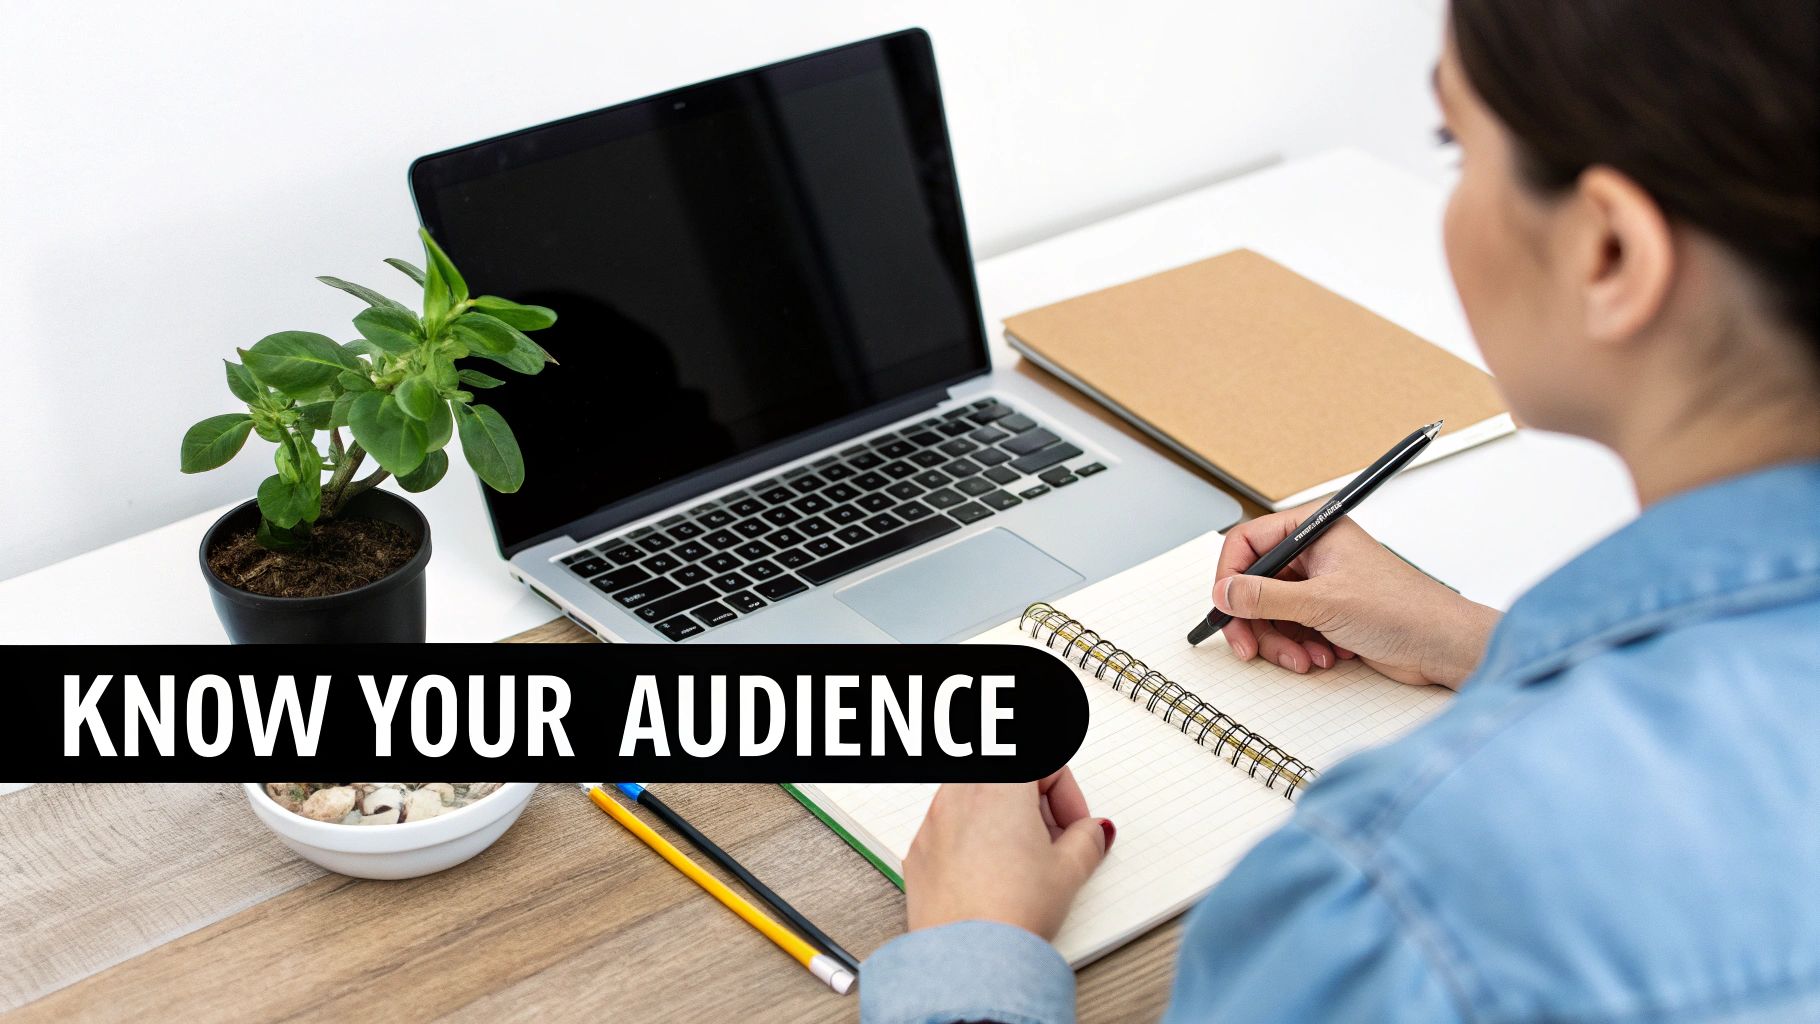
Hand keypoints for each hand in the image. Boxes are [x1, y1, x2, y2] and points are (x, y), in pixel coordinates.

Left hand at [903, 768, 1112, 939]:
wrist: (969, 958)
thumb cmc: (1011, 910)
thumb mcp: (1069, 870)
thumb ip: (1088, 838)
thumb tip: (1091, 832)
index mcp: (1000, 784)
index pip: (1044, 761)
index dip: (1068, 793)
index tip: (1075, 826)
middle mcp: (960, 793)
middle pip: (1007, 776)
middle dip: (1036, 803)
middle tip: (1054, 842)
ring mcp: (934, 821)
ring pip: (976, 797)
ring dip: (1005, 817)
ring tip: (1023, 861)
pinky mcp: (919, 851)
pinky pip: (951, 827)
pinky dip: (974, 839)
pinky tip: (992, 877)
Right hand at [1212, 502, 1499, 687]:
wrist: (1442, 647)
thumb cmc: (1403, 611)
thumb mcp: (1323, 603)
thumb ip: (1266, 598)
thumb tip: (1225, 592)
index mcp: (1314, 530)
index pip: (1248, 542)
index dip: (1231, 576)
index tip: (1225, 607)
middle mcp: (1314, 554)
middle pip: (1255, 584)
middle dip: (1255, 622)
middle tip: (1251, 648)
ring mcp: (1320, 585)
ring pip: (1270, 613)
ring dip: (1281, 642)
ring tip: (1306, 658)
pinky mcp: (1328, 614)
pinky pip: (1291, 631)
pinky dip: (1299, 648)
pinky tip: (1325, 657)